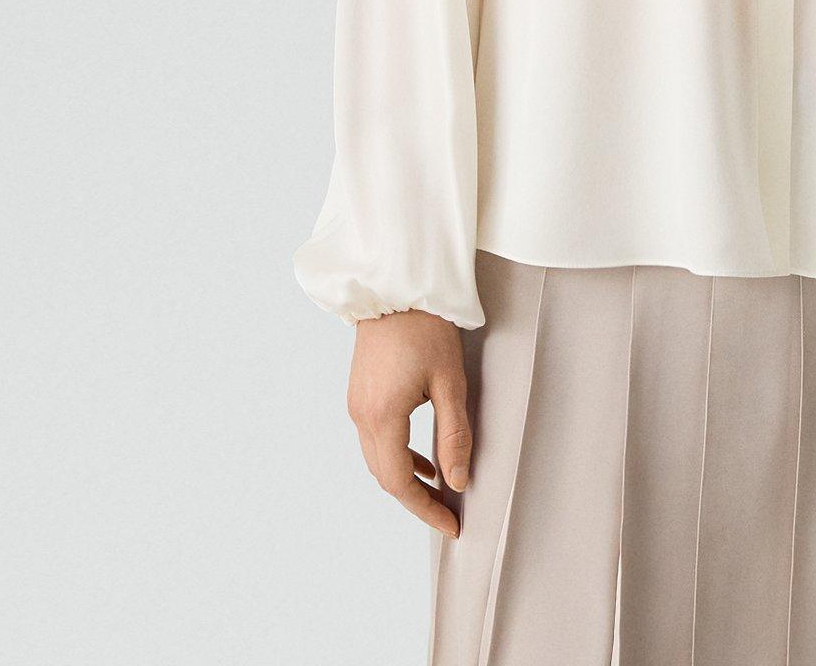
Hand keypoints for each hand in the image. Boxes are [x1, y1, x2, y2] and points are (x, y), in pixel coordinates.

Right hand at [345, 309, 472, 538]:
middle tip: (448, 515)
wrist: (397, 288)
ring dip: (406, 479)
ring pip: (379, 460)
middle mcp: (361, 417)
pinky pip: (377, 440)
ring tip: (439, 491)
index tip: (452, 526)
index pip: (401, 482)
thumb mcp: (450, 382)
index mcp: (382, 417)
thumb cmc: (426, 329)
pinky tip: (423, 459)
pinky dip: (398, 456)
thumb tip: (458, 480)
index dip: (425, 509)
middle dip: (416, 500)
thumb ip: (454, 435)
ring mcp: (357, 406)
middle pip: (386, 476)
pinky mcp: (361, 394)